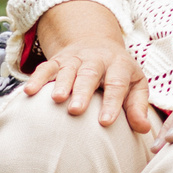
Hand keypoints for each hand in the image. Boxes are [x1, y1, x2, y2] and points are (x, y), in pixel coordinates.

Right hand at [21, 2, 151, 130]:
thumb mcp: (135, 84)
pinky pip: (46, 67)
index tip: (105, 122)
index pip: (117, 84)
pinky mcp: (58, 60)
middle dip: (82, 91)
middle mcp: (97, 59)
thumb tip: (143, 129)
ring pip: (68, 69)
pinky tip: (29, 92)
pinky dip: (37, 78)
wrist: (97, 42)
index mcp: (119, 65)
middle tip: (76, 110)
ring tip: (56, 100)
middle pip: (90, 74)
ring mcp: (75, 58)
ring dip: (61, 83)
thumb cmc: (118, 72)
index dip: (112, 102)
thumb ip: (137, 106)